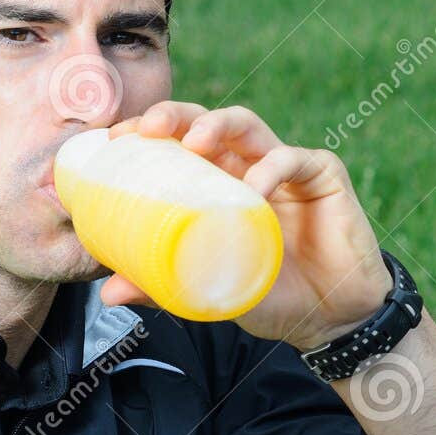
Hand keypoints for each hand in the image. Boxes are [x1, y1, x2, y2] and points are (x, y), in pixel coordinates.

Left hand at [97, 102, 392, 350]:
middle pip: (205, 122)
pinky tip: (252, 191)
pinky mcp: (322, 174)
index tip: (115, 140)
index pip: (175, 143)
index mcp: (214, 183)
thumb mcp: (208, 290)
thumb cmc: (267, 294)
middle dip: (173, 115)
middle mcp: (245, 165)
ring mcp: (283, 166)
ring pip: (246, 125)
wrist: (328, 319)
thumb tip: (107, 294)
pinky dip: (270, 169)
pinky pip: (292, 159)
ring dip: (216, 124)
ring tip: (193, 142)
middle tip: (147, 129)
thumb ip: (161, 287)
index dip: (146, 132)